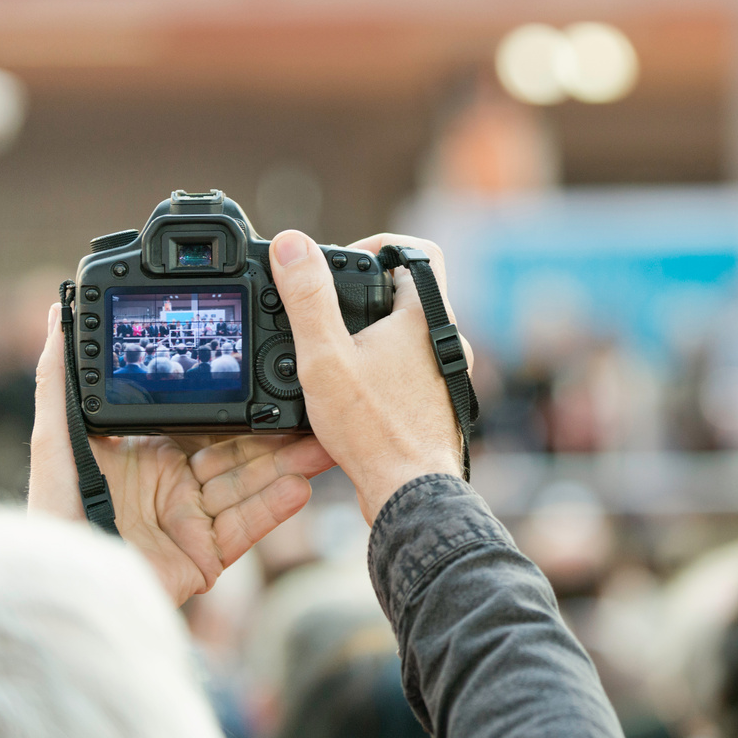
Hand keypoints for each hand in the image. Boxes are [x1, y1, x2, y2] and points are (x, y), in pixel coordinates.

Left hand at [29, 303, 334, 604]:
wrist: (64, 592)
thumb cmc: (53, 517)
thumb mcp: (54, 439)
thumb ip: (61, 380)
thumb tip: (56, 313)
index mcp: (149, 453)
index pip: (207, 418)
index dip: (243, 399)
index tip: (273, 373)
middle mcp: (176, 483)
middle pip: (239, 449)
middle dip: (280, 431)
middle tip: (317, 406)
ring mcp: (194, 520)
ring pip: (251, 484)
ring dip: (290, 464)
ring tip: (324, 443)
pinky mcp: (207, 556)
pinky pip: (247, 527)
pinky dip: (274, 507)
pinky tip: (300, 485)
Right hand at [268, 230, 471, 522]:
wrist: (409, 493)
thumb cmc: (375, 430)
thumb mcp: (325, 357)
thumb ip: (308, 298)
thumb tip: (292, 245)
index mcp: (426, 316)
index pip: (420, 251)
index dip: (380, 246)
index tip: (343, 264)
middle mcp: (444, 340)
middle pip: (407, 293)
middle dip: (364, 295)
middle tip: (325, 312)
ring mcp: (444, 372)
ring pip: (406, 334)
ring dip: (371, 335)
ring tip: (333, 353)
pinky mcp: (436, 401)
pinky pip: (408, 367)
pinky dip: (380, 367)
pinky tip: (351, 389)